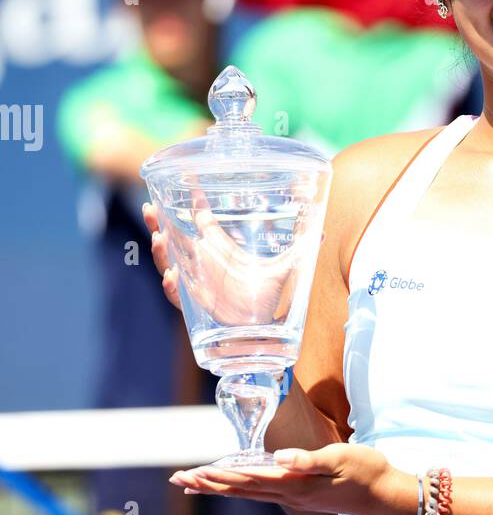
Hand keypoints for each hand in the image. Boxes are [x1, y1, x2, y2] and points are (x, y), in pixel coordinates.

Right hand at [143, 196, 306, 324]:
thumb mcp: (284, 268)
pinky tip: (172, 277)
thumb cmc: (268, 296)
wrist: (262, 330)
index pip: (200, 220)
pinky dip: (173, 287)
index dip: (191, 202)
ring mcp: (197, 282)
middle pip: (174, 237)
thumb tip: (321, 231)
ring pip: (170, 263)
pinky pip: (178, 296)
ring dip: (162, 252)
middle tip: (150, 207)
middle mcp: (204, 262)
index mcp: (219, 247)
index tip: (188, 183)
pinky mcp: (196, 305)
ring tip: (159, 239)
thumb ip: (300, 248)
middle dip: (159, 223)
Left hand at [168, 442, 405, 514]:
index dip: (221, 476)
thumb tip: (279, 459)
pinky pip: (260, 493)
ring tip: (193, 484)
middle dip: (208, 484)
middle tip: (177, 479)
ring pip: (247, 493)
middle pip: (240, 489)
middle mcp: (288, 495)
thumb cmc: (365, 471)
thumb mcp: (339, 459)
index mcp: (294, 484)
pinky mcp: (300, 496)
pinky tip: (234, 485)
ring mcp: (293, 498)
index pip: (248, 479)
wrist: (384, 495)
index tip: (194, 473)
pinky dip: (239, 488)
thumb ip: (309, 460)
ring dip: (218, 487)